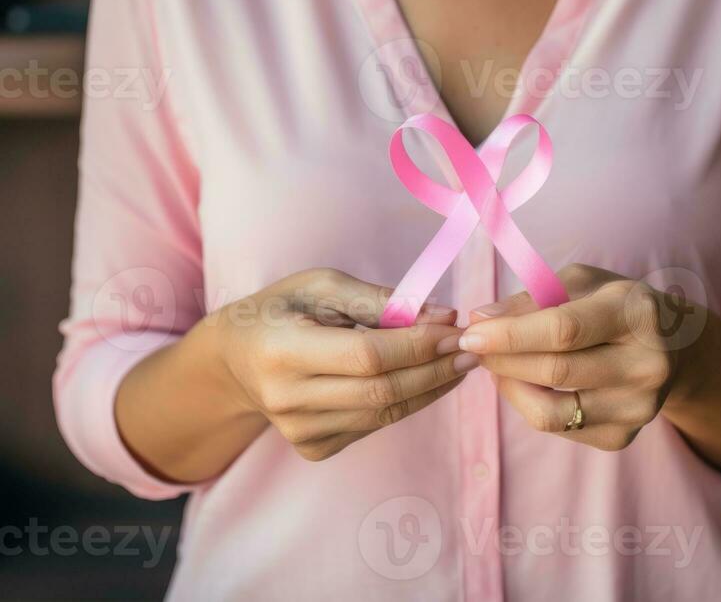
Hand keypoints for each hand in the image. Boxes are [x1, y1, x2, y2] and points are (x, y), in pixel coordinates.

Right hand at [212, 268, 475, 461]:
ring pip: (383, 414)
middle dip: (435, 369)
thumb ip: (379, 300)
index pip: (366, 356)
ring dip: (431, 387)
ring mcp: (298, 431)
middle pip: (381, 391)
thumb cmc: (282, 309)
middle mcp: (286, 399)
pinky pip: (374, 426)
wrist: (235, 358)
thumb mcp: (321, 285)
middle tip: (471, 347)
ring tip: (460, 361)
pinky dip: (408, 402)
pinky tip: (427, 379)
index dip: (417, 344)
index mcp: (282, 351)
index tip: (455, 327)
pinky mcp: (313, 448)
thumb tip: (440, 315)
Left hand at [462, 264, 706, 451]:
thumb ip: (533, 297)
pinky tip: (525, 381)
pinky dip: (530, 404)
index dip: (511, 334)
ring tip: (495, 364)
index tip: (471, 331)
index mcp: (638, 314)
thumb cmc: (616, 303)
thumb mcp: (583, 282)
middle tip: (473, 344)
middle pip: (555, 371)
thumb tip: (482, 320)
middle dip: (501, 358)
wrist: (674, 346)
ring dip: (509, 387)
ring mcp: (638, 408)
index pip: (565, 330)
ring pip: (551, 412)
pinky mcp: (623, 438)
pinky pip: (559, 428)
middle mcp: (646, 365)